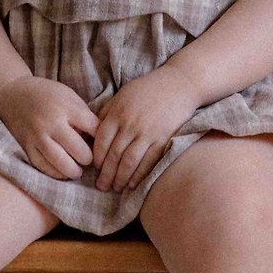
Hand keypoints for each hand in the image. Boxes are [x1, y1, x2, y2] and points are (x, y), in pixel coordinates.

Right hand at [0, 77, 98, 179]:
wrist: (11, 94)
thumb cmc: (45, 93)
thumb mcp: (68, 95)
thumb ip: (82, 113)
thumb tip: (97, 137)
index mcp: (67, 107)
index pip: (93, 128)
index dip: (102, 138)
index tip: (103, 143)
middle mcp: (52, 123)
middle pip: (79, 150)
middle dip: (88, 158)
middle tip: (90, 160)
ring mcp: (38, 136)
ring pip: (61, 163)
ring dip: (74, 171)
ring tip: (78, 171)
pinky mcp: (26, 146)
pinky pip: (43, 166)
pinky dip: (55, 173)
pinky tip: (62, 172)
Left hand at [90, 67, 202, 193]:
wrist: (179, 84)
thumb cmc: (148, 88)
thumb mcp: (123, 94)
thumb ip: (108, 112)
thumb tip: (93, 130)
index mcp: (118, 113)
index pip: (101, 142)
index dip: (97, 158)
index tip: (95, 168)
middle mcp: (130, 124)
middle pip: (113, 155)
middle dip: (106, 174)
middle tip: (101, 187)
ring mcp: (147, 133)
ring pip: (129, 162)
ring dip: (120, 179)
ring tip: (115, 188)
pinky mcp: (163, 139)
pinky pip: (148, 162)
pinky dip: (139, 175)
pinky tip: (132, 184)